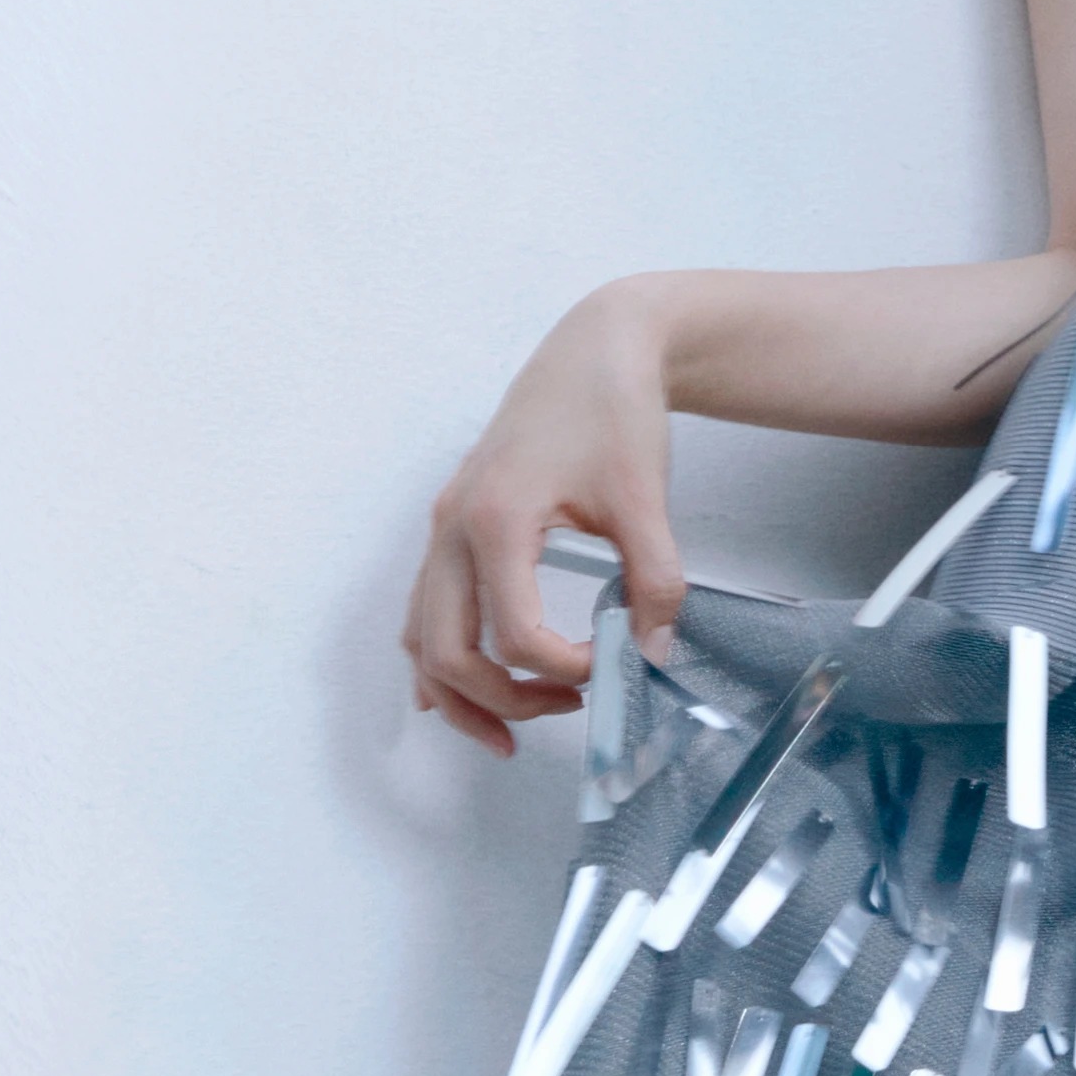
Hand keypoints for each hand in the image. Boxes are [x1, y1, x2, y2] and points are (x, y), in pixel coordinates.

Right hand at [404, 284, 686, 750]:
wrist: (596, 349)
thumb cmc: (613, 412)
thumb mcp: (643, 500)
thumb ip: (654, 582)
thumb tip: (652, 653)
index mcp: (497, 520)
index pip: (515, 634)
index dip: (566, 667)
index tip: (615, 662)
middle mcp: (453, 528)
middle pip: (445, 652)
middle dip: (500, 700)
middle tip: (566, 711)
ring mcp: (444, 527)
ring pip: (422, 637)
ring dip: (461, 691)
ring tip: (513, 726)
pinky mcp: (452, 525)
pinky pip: (425, 609)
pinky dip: (439, 656)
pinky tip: (464, 688)